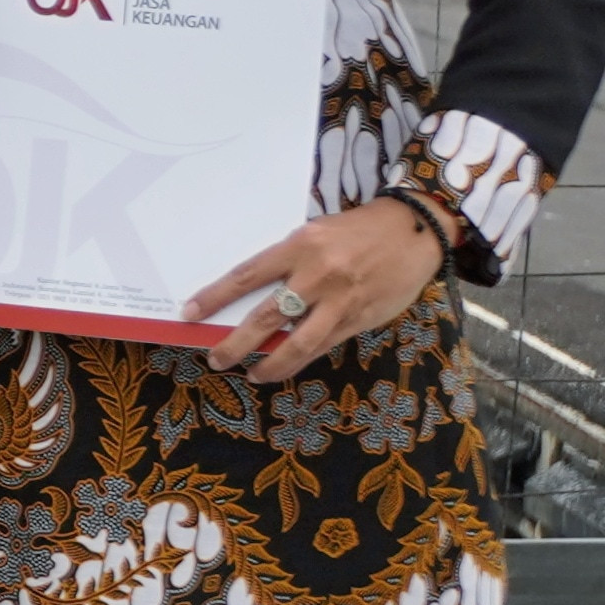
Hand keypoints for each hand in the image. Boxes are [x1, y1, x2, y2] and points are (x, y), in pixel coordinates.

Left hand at [191, 197, 449, 381]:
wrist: (414, 231)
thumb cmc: (358, 229)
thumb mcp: (316, 233)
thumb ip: (289, 262)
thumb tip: (254, 294)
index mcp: (300, 246)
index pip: (246, 275)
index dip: (214, 296)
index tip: (189, 313)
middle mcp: (318, 274)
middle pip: (267, 316)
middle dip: (236, 342)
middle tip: (215, 359)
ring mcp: (340, 301)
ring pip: (297, 342)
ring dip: (271, 364)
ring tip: (253, 374)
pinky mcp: (361, 319)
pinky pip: (324, 345)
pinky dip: (301, 359)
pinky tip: (285, 367)